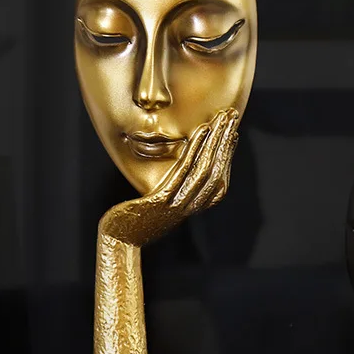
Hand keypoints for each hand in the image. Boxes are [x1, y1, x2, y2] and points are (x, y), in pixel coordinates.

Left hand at [99, 108, 239, 246]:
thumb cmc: (138, 218)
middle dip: (225, 141)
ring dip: (215, 141)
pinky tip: (201, 132)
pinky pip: (183, 172)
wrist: (120, 237)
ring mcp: (178, 204)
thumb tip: (187, 166)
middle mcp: (190, 206)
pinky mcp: (162, 201)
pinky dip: (195, 150)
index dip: (228, 154)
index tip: (233, 132)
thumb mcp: (164, 202)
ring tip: (220, 119)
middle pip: (216, 170)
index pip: (219, 178)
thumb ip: (178, 188)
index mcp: (193, 206)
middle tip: (232, 116)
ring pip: (205, 169)